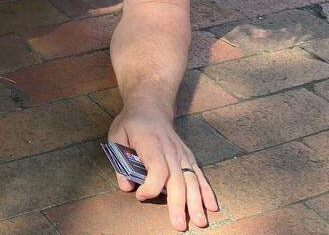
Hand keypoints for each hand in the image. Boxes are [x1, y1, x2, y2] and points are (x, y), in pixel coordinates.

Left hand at [109, 105, 219, 230]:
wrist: (151, 107)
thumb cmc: (131, 124)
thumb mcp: (117, 137)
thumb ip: (120, 162)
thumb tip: (127, 186)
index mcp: (151, 143)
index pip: (157, 168)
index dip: (151, 186)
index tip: (141, 196)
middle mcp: (170, 150)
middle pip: (177, 179)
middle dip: (179, 204)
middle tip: (180, 225)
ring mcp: (182, 154)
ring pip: (192, 180)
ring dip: (196, 202)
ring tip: (200, 222)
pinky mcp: (188, 157)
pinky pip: (199, 175)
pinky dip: (206, 191)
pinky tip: (212, 206)